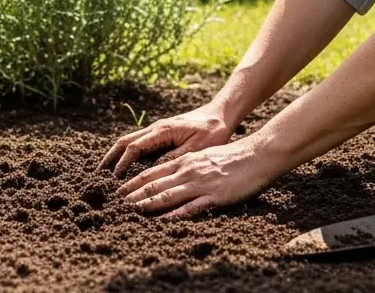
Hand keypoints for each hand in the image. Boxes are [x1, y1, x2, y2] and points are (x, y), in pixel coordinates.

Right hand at [98, 102, 235, 177]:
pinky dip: (127, 154)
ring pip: (129, 141)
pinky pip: (139, 143)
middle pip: (125, 142)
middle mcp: (156, 128)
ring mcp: (157, 130)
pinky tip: (124, 166)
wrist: (221, 113)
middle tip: (98, 176)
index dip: (122, 164)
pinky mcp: (162, 134)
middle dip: (110, 158)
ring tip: (105, 173)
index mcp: (162, 130)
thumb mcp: (197, 147)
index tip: (114, 180)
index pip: (134, 148)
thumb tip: (153, 170)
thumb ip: (175, 158)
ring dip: (116, 156)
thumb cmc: (213, 131)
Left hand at [115, 136, 278, 218]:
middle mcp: (189, 170)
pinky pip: (193, 207)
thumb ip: (187, 166)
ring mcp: (201, 183)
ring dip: (148, 204)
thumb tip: (171, 177)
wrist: (259, 154)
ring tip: (132, 212)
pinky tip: (165, 220)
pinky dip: (177, 214)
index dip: (133, 183)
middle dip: (133, 195)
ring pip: (168, 194)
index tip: (118, 193)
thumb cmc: (234, 157)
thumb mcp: (205, 156)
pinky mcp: (215, 196)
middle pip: (155, 184)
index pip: (152, 172)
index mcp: (186, 161)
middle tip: (116, 205)